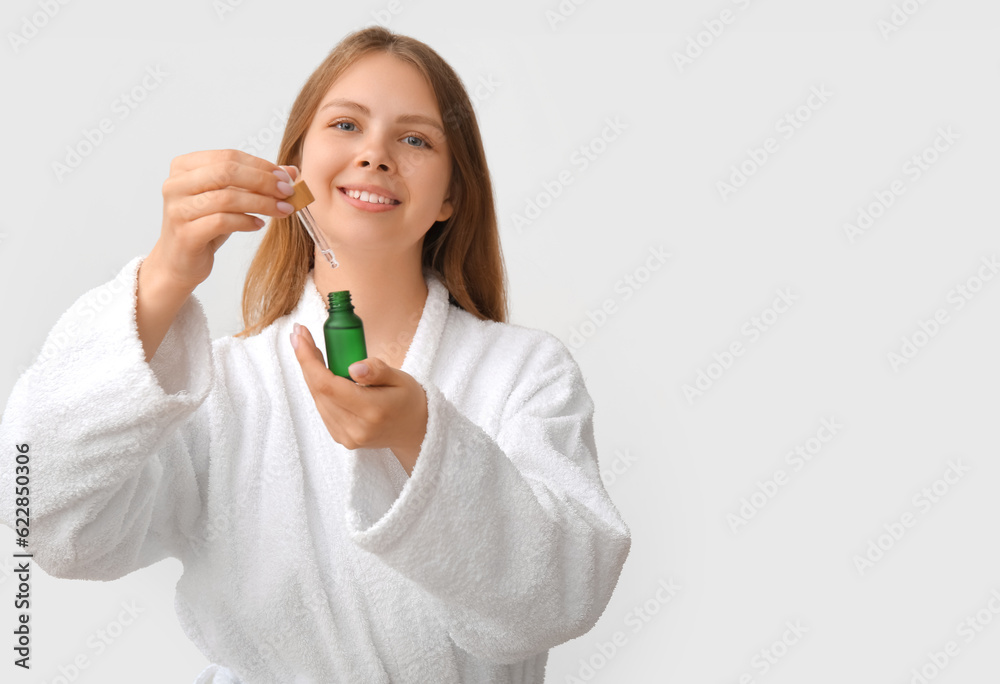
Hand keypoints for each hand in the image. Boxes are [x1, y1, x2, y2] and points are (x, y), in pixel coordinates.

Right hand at [148, 149, 298, 292]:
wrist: (180, 262)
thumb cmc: (206, 225)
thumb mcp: (231, 199)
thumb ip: (256, 182)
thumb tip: (291, 171)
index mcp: (184, 167)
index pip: (229, 156)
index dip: (261, 165)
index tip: (286, 177)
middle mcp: (175, 184)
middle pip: (227, 172)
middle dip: (263, 181)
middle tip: (288, 192)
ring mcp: (177, 209)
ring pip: (227, 198)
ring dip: (262, 203)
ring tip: (283, 210)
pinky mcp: (185, 234)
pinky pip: (222, 222)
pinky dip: (246, 222)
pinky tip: (259, 225)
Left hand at [290, 323, 427, 475]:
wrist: (415, 430)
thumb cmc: (409, 400)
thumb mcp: (400, 378)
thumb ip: (377, 371)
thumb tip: (353, 367)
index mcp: (372, 411)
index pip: (328, 385)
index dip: (309, 361)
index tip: (300, 337)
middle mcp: (356, 428)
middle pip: (318, 391)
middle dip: (305, 361)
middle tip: (300, 335)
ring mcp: (347, 436)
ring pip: (317, 399)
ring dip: (309, 372)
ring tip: (308, 348)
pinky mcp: (341, 437)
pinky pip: (323, 407)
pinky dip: (318, 387)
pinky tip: (318, 370)